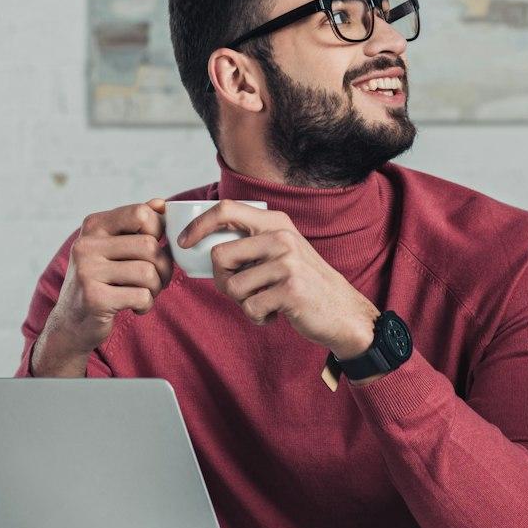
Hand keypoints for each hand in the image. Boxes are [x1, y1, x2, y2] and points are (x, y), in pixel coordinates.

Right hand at [31, 198, 174, 375]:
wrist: (71, 322)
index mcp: (93, 226)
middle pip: (149, 245)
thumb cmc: (100, 280)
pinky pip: (141, 296)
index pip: (141, 213)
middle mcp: (86, 245)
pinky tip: (135, 307)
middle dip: (164, 266)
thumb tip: (161, 204)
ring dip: (156, 287)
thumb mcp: (112, 247)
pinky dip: (146, 304)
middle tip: (158, 279)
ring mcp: (87, 271)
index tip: (155, 247)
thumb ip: (135, 225)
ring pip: (148, 272)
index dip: (158, 231)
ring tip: (147, 293)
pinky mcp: (94, 299)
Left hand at [177, 201, 379, 359]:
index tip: (184, 242)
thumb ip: (250, 243)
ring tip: (264, 303)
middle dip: (221, 280)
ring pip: (232, 286)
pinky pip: (250, 308)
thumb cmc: (303, 283)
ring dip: (242, 303)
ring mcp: (287, 263)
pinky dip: (257, 318)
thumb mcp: (281, 251)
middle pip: (219, 255)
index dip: (198, 225)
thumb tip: (201, 246)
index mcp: (276, 222)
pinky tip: (276, 314)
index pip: (226, 210)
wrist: (343, 311)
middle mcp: (281, 237)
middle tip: (241, 292)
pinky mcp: (290, 290)